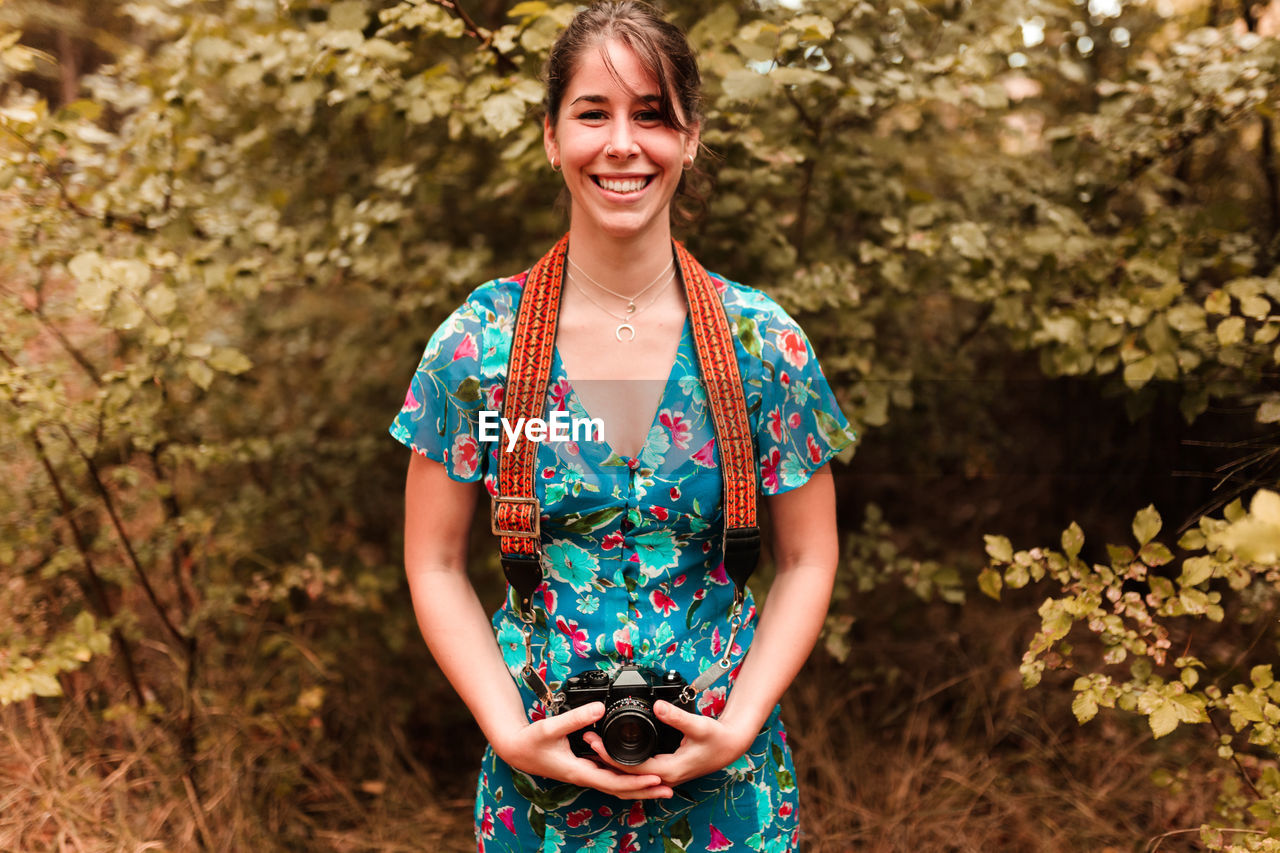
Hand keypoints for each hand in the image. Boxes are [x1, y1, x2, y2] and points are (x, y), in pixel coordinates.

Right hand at [491, 702, 674, 799]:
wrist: (516, 750)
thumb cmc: (530, 742)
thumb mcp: (552, 727)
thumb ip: (575, 718)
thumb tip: (599, 709)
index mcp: (580, 771)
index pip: (614, 782)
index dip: (636, 782)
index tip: (656, 779)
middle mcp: (585, 776)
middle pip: (621, 789)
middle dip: (645, 790)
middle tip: (670, 789)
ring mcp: (586, 773)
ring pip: (617, 784)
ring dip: (639, 785)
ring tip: (661, 784)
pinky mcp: (585, 767)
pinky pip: (610, 775)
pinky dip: (626, 776)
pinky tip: (637, 771)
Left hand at [584, 700, 753, 786]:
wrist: (730, 746)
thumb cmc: (716, 737)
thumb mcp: (697, 725)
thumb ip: (677, 716)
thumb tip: (659, 706)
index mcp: (670, 770)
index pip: (632, 769)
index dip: (611, 756)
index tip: (595, 741)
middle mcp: (665, 778)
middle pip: (627, 774)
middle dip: (605, 758)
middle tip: (588, 740)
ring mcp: (665, 777)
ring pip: (632, 776)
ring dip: (612, 762)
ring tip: (594, 746)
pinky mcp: (665, 771)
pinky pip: (639, 772)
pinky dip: (624, 765)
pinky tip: (614, 754)